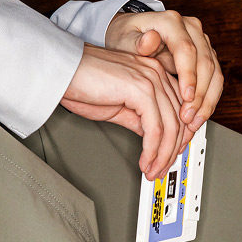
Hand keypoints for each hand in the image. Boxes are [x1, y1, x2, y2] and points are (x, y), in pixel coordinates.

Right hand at [61, 45, 186, 180]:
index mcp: (154, 72)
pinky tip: (145, 161)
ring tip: (153, 170)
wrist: (60, 71)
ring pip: (170, 127)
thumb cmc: (81, 82)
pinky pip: (155, 129)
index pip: (180, 109)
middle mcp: (156, 73)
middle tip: (162, 169)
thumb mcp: (119, 105)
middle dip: (172, 151)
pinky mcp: (141, 90)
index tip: (172, 156)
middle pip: (179, 119)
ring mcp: (151, 79)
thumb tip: (153, 137)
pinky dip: (152, 151)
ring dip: (162, 156)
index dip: (180, 137)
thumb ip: (140, 117)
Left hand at [105, 9, 223, 148]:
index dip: (189, 75)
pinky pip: (214, 80)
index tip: (186, 97)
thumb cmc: (127, 39)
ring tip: (194, 121)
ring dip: (207, 101)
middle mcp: (191, 29)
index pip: (186, 49)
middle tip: (188, 116)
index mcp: (172, 22)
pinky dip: (208, 101)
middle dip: (199, 95)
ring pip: (215, 74)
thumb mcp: (124, 40)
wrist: (133, 37)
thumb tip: (151, 40)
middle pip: (206, 63)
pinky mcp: (206, 56)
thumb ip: (136, 43)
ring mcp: (201, 42)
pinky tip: (199, 116)